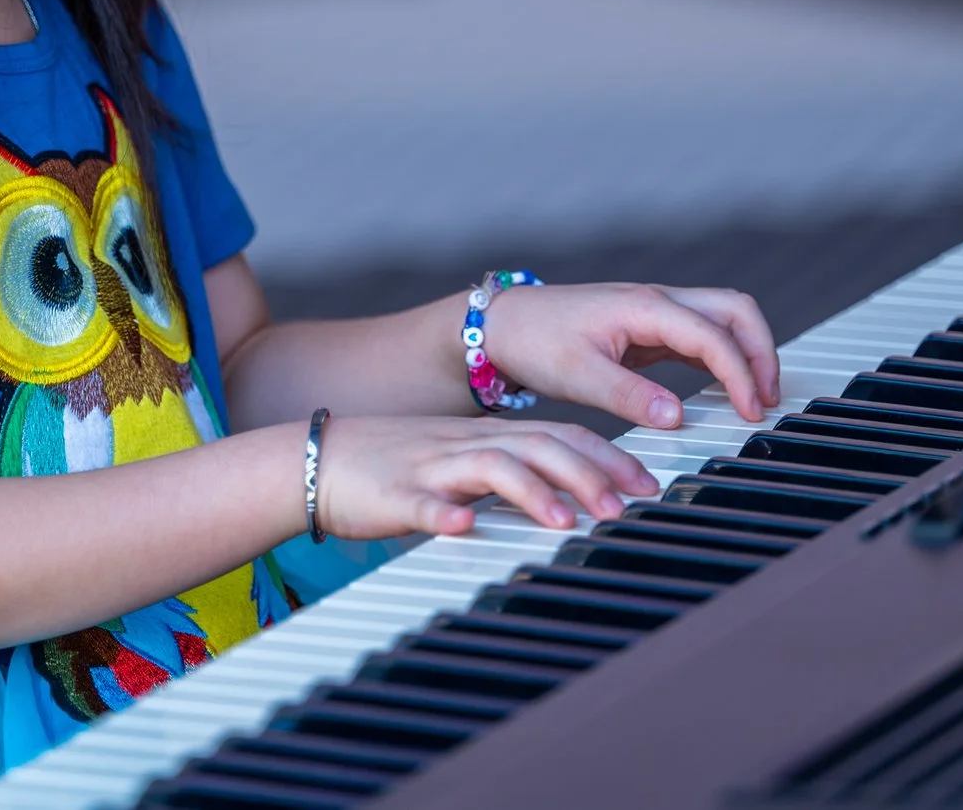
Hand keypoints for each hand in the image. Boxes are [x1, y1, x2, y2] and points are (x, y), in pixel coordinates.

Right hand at [313, 414, 659, 539]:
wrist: (315, 457)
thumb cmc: (392, 467)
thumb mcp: (459, 462)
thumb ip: (507, 471)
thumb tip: (567, 492)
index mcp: (484, 436)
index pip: (557, 435)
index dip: (606, 456)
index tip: (646, 483)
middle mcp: (464, 445)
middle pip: (536, 445)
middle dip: (587, 473)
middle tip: (625, 504)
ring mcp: (428, 467)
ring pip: (488, 468)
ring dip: (531, 492)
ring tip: (565, 520)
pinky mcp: (391, 494)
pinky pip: (419, 503)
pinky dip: (443, 514)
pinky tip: (464, 526)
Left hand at [479, 283, 781, 427]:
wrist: (501, 325)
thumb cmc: (534, 341)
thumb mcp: (578, 375)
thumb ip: (629, 396)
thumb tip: (677, 417)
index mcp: (645, 307)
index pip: (713, 335)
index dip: (740, 374)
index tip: (750, 412)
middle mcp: (657, 301)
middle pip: (734, 311)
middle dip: (761, 351)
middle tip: (767, 400)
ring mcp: (654, 313)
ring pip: (722, 319)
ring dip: (747, 352)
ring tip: (756, 399)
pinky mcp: (647, 329)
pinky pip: (700, 337)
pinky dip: (723, 359)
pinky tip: (726, 390)